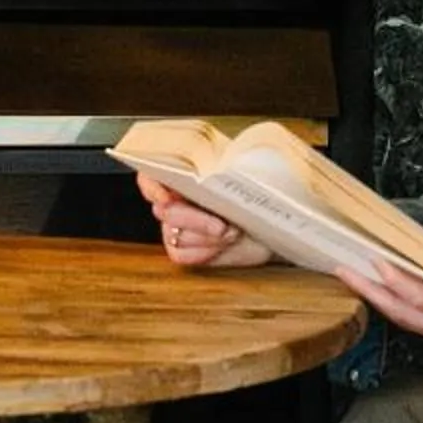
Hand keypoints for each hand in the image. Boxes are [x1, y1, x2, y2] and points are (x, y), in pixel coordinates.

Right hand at [140, 174, 272, 271]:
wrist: (272, 223)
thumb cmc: (257, 194)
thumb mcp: (246, 173)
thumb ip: (226, 169)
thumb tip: (218, 173)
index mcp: (182, 173)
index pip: (150, 176)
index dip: (152, 187)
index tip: (167, 198)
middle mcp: (173, 200)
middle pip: (165, 211)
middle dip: (195, 220)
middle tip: (222, 225)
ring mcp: (175, 227)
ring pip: (176, 235)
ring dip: (207, 237)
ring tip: (233, 232)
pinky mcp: (183, 250)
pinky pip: (182, 254)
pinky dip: (206, 252)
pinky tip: (224, 245)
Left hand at [342, 233, 422, 371]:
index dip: (396, 282)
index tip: (374, 262)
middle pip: (402, 313)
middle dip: (370, 292)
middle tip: (343, 271)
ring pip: (406, 320)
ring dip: (380, 301)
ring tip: (357, 279)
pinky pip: (419, 323)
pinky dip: (399, 308)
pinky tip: (390, 294)